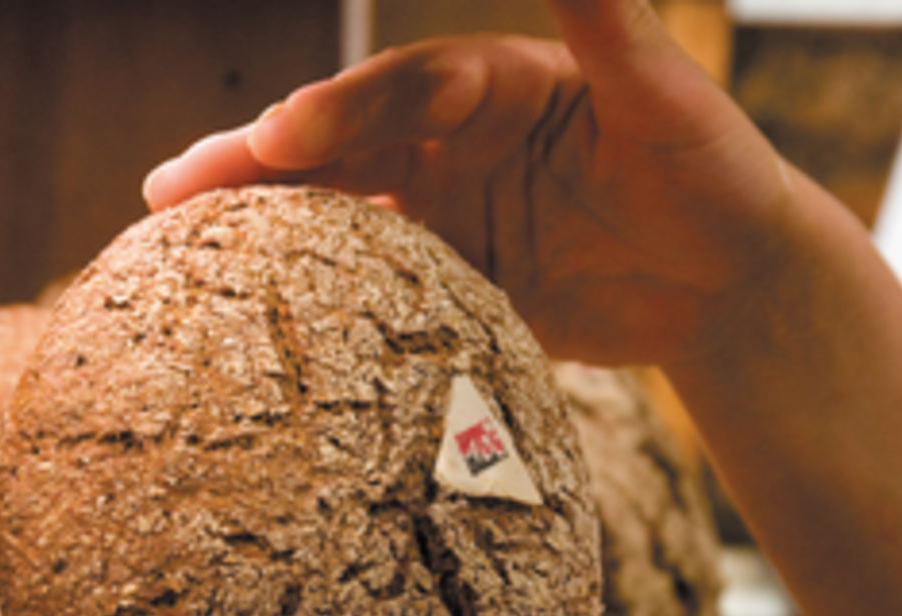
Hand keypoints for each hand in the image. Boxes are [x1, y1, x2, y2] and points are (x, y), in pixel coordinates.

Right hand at [142, 0, 803, 368]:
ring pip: (335, 205)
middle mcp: (457, 139)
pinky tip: (248, 299)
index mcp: (501, 84)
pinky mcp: (447, 274)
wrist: (728, 282)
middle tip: (173, 189)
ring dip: (261, 218)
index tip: (281, 134)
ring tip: (175, 239)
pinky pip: (365, 275)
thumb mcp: (670, 102)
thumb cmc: (715, 176)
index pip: (405, 88)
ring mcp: (444, 208)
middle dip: (256, 160)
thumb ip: (615, 30)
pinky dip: (309, 282)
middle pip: (341, 143)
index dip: (341, 109)